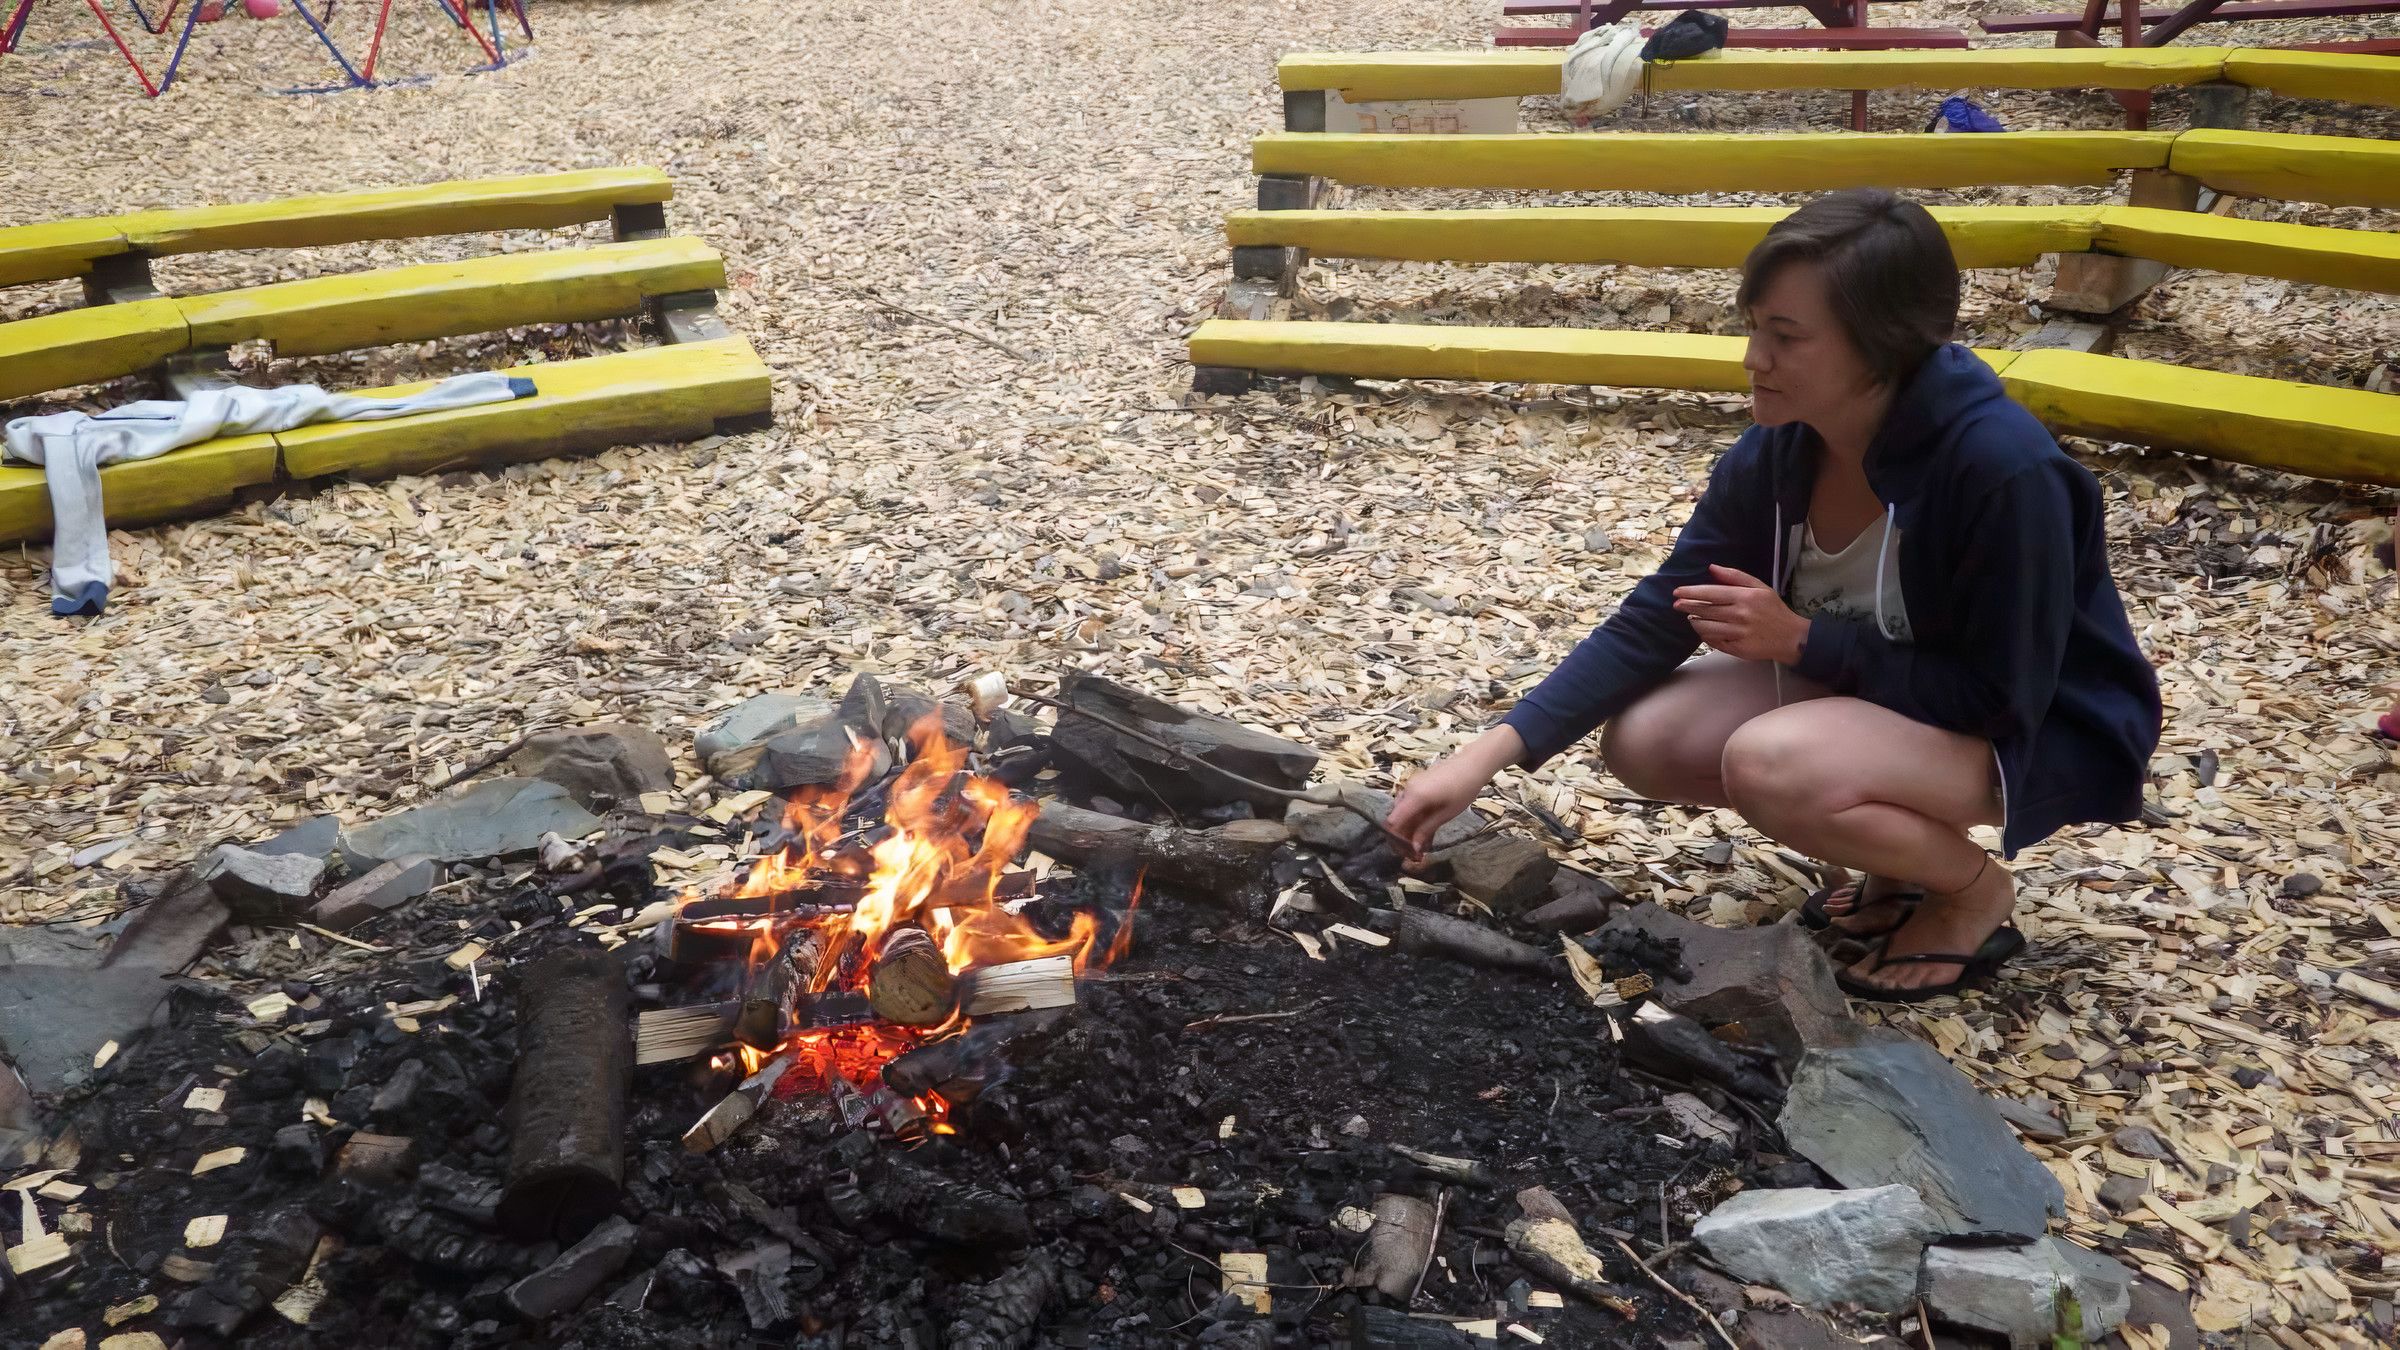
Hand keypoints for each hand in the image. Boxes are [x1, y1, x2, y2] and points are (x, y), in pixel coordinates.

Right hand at [1387, 727, 1520, 856]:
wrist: (1472, 764)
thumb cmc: (1463, 789)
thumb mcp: (1446, 814)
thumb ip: (1426, 830)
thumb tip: (1414, 847)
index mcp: (1414, 797)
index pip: (1393, 822)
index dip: (1396, 839)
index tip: (1407, 853)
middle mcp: (1407, 791)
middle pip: (1395, 818)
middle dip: (1402, 837)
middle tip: (1414, 853)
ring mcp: (1411, 786)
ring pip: (1402, 813)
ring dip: (1409, 829)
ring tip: (1422, 845)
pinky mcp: (1417, 785)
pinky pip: (1410, 805)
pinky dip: (1414, 819)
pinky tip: (1425, 830)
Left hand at [1673, 564, 1808, 664]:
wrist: (1790, 637)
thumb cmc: (1773, 610)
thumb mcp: (1759, 587)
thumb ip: (1735, 576)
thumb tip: (1711, 568)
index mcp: (1745, 597)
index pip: (1710, 593)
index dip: (1690, 593)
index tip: (1677, 592)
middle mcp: (1740, 615)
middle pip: (1704, 610)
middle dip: (1687, 607)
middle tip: (1678, 605)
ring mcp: (1738, 634)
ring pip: (1705, 627)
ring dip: (1694, 621)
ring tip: (1692, 617)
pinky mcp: (1737, 649)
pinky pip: (1713, 641)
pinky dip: (1705, 634)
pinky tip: (1706, 629)